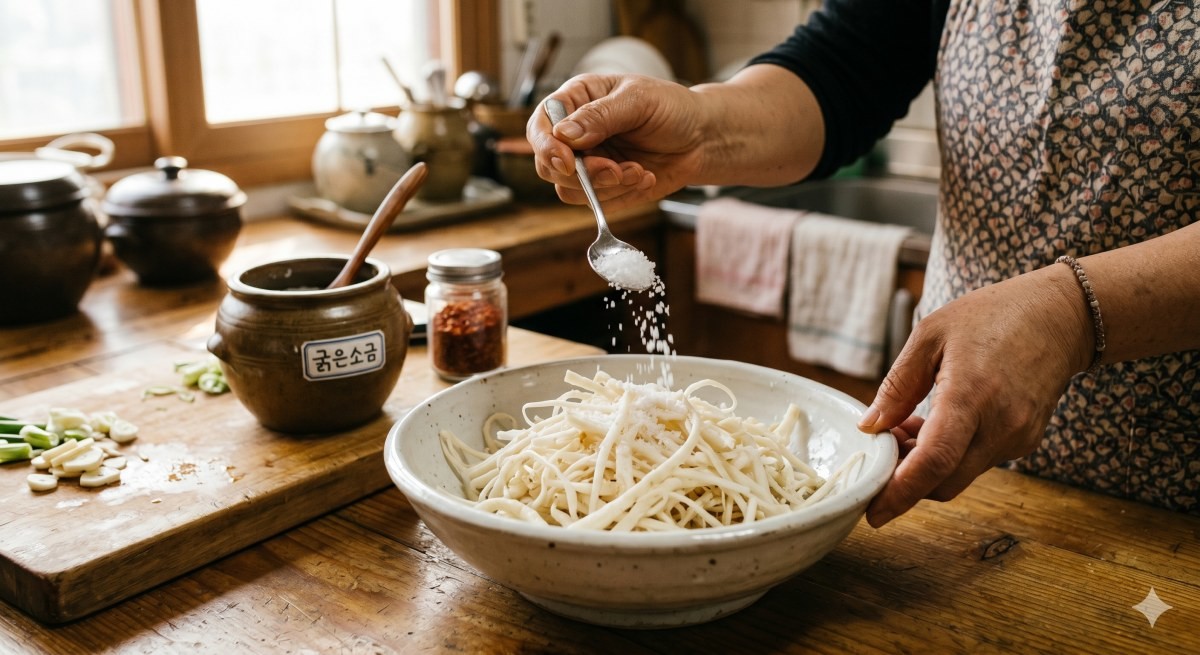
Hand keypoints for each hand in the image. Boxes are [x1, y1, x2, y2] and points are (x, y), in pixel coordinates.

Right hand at [527, 74, 706, 210]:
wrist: (702, 138)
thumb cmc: (672, 108)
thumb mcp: (639, 100)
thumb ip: (601, 116)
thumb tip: (564, 134)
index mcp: (577, 101)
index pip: (541, 126)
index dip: (546, 146)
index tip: (569, 161)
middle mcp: (576, 135)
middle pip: (548, 164)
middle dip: (582, 174)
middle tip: (615, 171)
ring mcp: (588, 164)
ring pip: (569, 189)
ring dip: (605, 187)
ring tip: (639, 171)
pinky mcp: (603, 189)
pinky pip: (596, 204)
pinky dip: (621, 196)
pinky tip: (645, 178)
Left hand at [858, 265, 1094, 526]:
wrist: (1059, 316)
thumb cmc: (991, 316)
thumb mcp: (930, 335)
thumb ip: (897, 385)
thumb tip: (869, 427)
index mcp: (971, 395)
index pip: (934, 462)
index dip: (900, 492)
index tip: (872, 512)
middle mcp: (1000, 426)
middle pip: (943, 482)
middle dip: (905, 479)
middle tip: (882, 448)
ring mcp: (1018, 438)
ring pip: (959, 474)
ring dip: (926, 464)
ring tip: (907, 425)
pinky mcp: (1025, 442)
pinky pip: (977, 462)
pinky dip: (950, 455)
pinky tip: (939, 423)